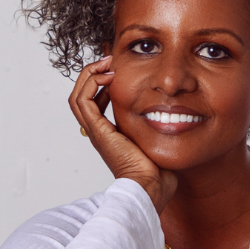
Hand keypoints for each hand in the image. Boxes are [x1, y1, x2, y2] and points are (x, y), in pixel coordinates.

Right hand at [69, 57, 176, 212]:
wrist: (151, 188)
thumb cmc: (158, 171)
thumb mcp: (157, 139)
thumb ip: (157, 125)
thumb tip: (172, 112)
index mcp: (109, 133)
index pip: (94, 101)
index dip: (102, 81)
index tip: (117, 68)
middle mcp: (98, 131)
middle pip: (81, 96)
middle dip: (93, 73)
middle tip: (109, 60)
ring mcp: (96, 131)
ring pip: (78, 96)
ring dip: (89, 75)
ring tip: (107, 63)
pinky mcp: (98, 131)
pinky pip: (83, 101)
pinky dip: (91, 84)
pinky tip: (109, 76)